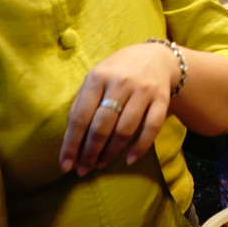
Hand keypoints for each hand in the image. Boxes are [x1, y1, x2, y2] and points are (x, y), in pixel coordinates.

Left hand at [59, 43, 179, 175]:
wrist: (156, 56)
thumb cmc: (118, 72)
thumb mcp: (96, 78)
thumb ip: (82, 104)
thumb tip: (70, 140)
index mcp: (98, 77)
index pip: (81, 117)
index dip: (72, 144)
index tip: (66, 165)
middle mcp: (120, 83)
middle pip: (102, 126)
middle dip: (90, 152)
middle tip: (84, 170)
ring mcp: (143, 91)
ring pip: (125, 130)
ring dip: (111, 153)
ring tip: (101, 165)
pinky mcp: (162, 99)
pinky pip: (151, 128)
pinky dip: (140, 147)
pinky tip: (129, 160)